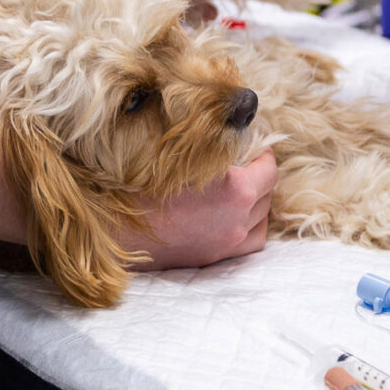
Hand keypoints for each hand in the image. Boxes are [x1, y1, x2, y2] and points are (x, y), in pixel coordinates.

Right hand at [125, 150, 276, 269]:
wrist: (120, 227)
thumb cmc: (144, 186)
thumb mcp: (182, 156)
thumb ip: (214, 147)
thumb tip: (233, 133)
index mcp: (236, 191)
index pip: (269, 169)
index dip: (264, 154)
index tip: (256, 146)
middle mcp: (238, 219)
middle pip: (267, 192)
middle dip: (260, 175)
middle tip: (246, 164)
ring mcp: (228, 241)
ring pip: (262, 218)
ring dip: (257, 201)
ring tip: (242, 189)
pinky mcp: (216, 255)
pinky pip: (252, 240)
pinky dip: (251, 226)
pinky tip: (238, 216)